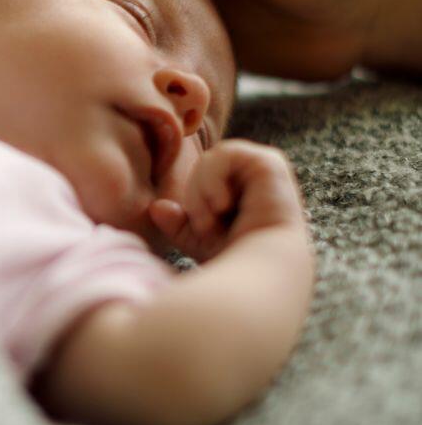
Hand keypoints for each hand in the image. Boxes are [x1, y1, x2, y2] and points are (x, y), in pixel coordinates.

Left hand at [147, 139, 308, 262]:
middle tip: (205, 226)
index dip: (194, 200)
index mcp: (241, 190)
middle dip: (195, 197)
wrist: (259, 271)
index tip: (202, 229)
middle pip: (202, 166)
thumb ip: (178, 223)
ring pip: (210, 159)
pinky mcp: (269, 162)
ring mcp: (262, 168)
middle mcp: (253, 177)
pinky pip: (225, 153)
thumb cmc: (234, 259)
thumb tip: (155, 208)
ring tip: (212, 218)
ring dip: (202, 190)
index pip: (201, 176)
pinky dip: (213, 179)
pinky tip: (222, 204)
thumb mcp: (198, 239)